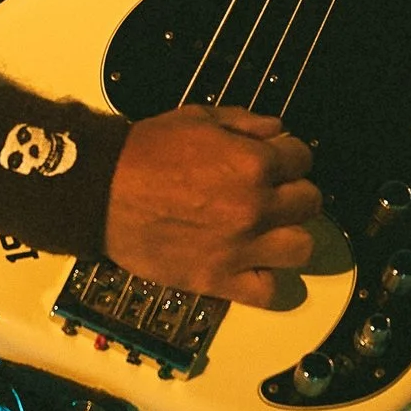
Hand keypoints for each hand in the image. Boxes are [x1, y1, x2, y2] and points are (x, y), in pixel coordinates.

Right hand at [105, 107, 322, 308]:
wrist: (101, 191)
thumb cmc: (145, 152)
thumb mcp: (198, 118)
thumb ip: (245, 122)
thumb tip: (279, 132)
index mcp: (252, 164)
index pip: (302, 159)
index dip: (289, 158)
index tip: (275, 164)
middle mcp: (255, 208)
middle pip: (309, 203)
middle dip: (292, 194)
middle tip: (270, 196)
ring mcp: (240, 248)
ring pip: (301, 248)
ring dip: (288, 237)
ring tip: (267, 233)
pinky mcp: (218, 280)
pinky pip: (269, 292)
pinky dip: (266, 280)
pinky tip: (252, 265)